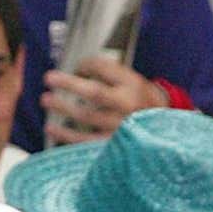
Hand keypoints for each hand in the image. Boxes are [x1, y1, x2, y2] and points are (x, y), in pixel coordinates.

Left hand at [41, 56, 167, 144]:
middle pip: (95, 93)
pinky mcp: (112, 146)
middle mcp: (128, 106)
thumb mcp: (133, 84)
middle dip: (69, 84)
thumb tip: (77, 71)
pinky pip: (85, 141)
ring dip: (63, 108)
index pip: (106, 69)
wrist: (166, 133)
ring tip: (46, 100)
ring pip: (87, 117)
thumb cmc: (141, 105)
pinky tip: (52, 129)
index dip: (86, 65)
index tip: (75, 66)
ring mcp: (120, 127)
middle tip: (49, 78)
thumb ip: (110, 76)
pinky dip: (66, 135)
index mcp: (134, 86)